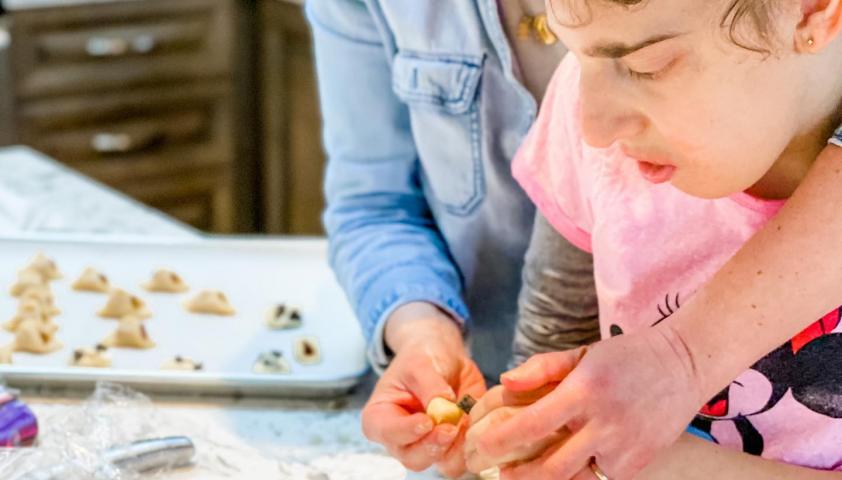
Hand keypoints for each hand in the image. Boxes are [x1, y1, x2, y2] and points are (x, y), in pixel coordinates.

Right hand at [361, 303, 485, 477]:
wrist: (444, 359)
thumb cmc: (422, 358)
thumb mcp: (420, 363)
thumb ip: (429, 384)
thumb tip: (443, 404)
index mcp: (380, 417)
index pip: (387, 432)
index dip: (406, 431)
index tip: (426, 421)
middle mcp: (401, 439)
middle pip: (413, 458)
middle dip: (433, 446)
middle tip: (449, 427)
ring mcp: (427, 446)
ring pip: (441, 464)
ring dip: (456, 447)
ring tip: (464, 421)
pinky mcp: (451, 447)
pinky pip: (463, 458)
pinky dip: (471, 444)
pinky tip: (473, 422)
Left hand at [476, 325, 703, 479]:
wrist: (684, 365)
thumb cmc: (626, 357)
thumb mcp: (582, 353)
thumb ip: (541, 368)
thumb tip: (505, 383)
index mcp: (585, 391)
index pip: (534, 424)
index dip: (501, 440)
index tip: (480, 446)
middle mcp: (605, 424)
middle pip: (552, 468)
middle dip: (518, 477)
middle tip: (498, 473)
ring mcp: (624, 449)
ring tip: (523, 475)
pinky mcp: (638, 464)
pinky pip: (599, 479)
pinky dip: (578, 476)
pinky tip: (565, 467)